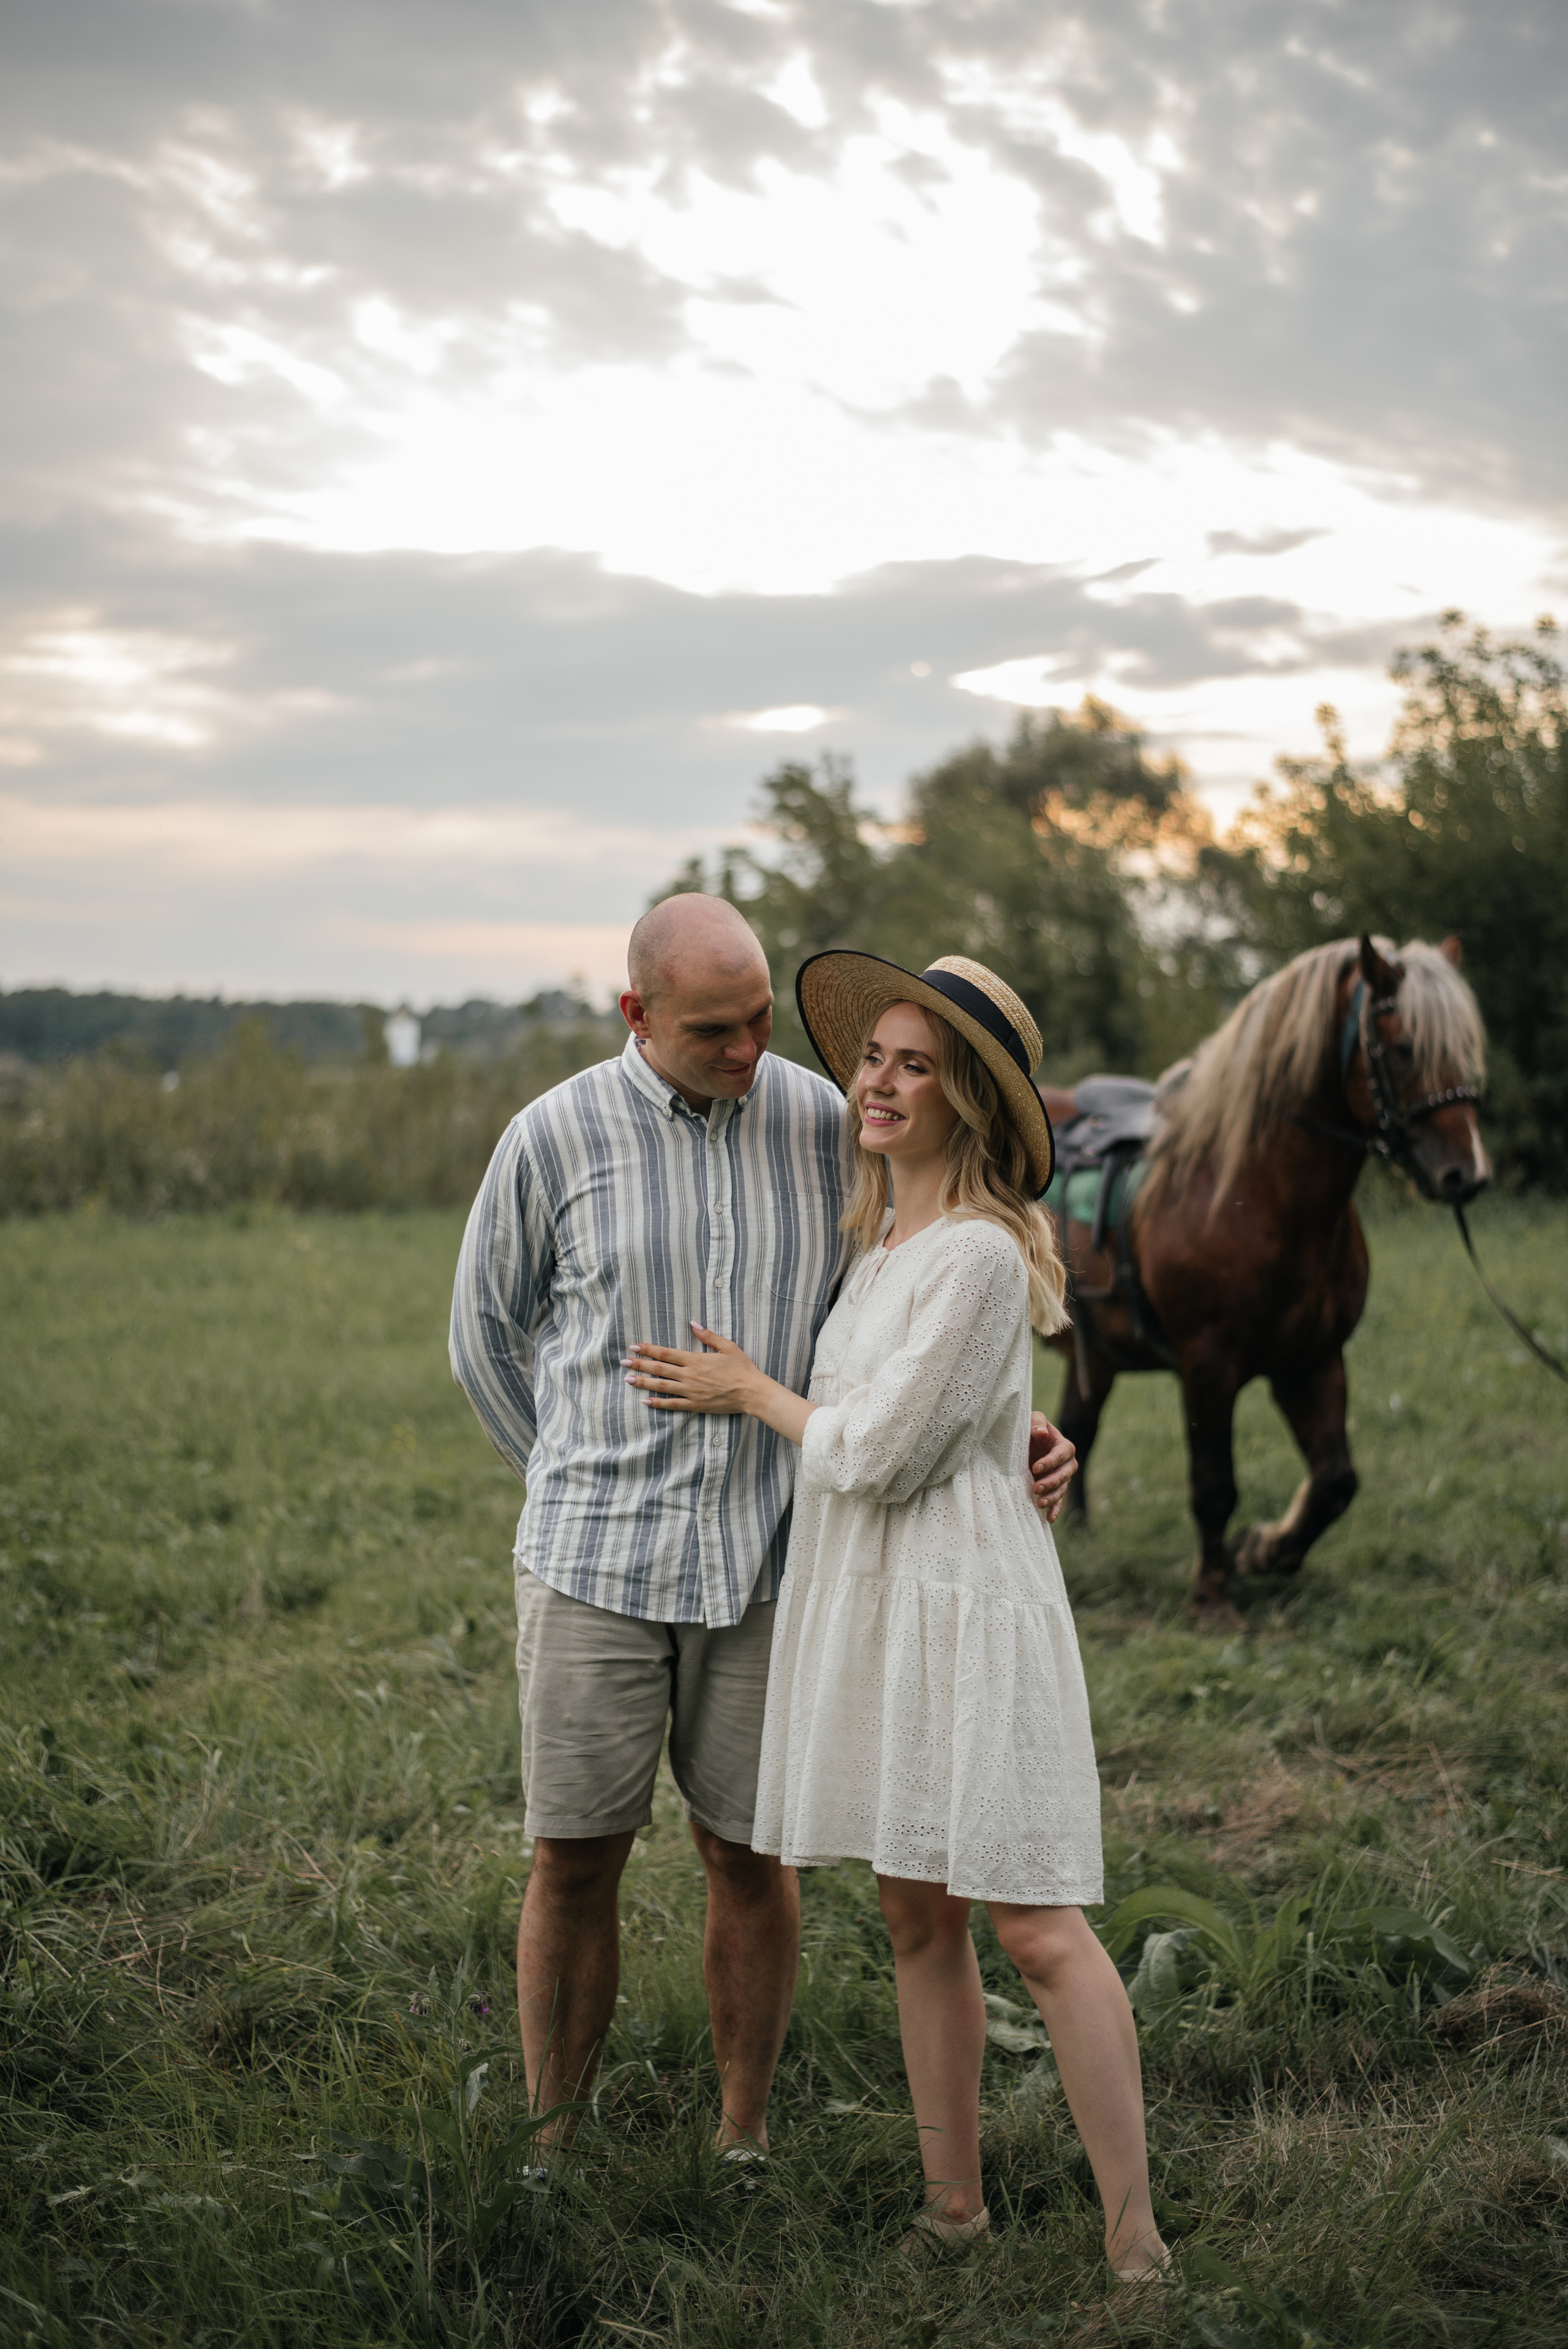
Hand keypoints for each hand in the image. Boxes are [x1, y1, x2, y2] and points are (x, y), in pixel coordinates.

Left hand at [624, 1324, 764, 1414]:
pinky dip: (658, 1403)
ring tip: (628, 1380)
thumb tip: (693, 1323)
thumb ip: (708, 1335)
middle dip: (639, 1365)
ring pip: (661, 1386)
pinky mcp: (695, 1405)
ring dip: (643, 1383)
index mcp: (695, 1359)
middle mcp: (689, 1375)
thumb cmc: (742, 1368)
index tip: (634, 1346)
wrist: (751, 1392)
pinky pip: (672, 1404)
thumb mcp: (727, 1347)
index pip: (666, 1353)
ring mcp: (690, 1391)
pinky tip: (646, 1401)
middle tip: (623, 1363)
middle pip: (659, 1369)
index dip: (648, 1349)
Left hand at [1029, 1412, 1076, 1522]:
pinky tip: (1048, 1518)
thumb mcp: (1032, 1420)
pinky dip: (1054, 1509)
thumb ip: (1037, 1423)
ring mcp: (1062, 1478)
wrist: (1024, 1444)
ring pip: (1062, 1489)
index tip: (1035, 1467)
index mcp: (1064, 1446)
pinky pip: (1058, 1501)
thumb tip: (1041, 1434)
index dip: (1050, 1462)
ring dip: (1052, 1497)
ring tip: (1039, 1503)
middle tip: (1036, 1488)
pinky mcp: (1055, 1489)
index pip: (1061, 1455)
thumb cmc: (1029, 1429)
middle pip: (1064, 1474)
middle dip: (1051, 1482)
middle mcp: (1067, 1463)